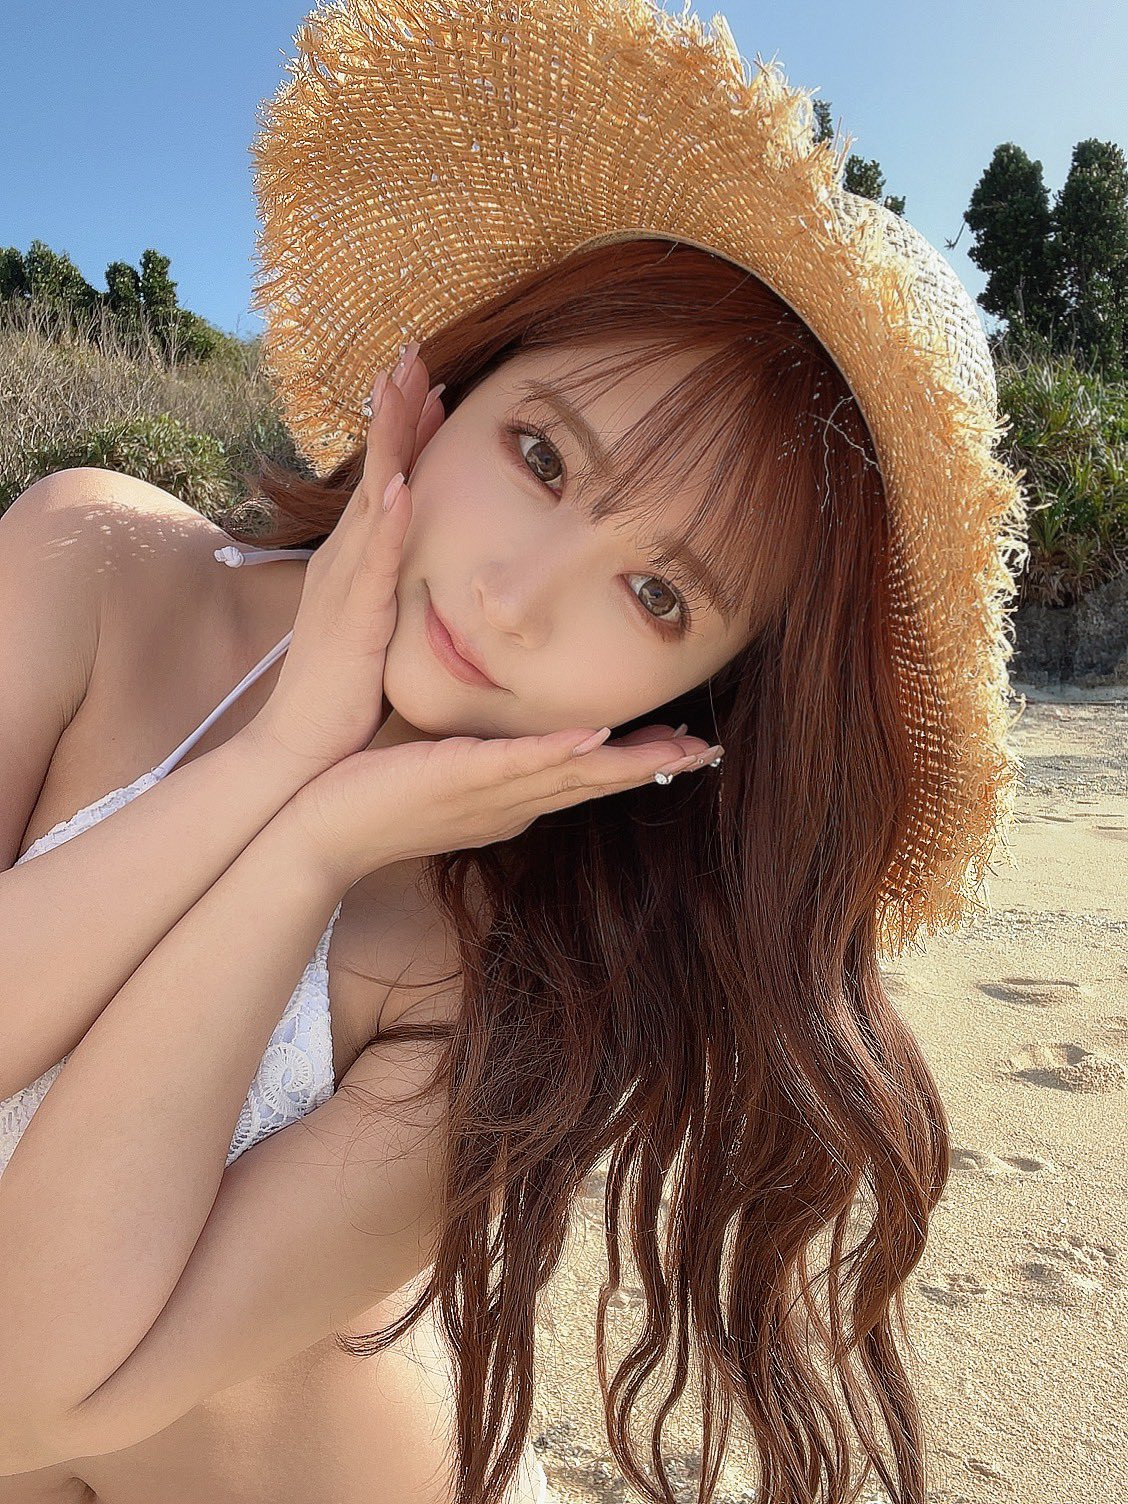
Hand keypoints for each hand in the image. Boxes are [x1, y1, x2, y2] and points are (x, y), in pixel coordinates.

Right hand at [248, 342, 445, 776]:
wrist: (302, 747)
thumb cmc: (343, 693)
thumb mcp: (376, 628)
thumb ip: (394, 593)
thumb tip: (422, 571)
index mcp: (353, 562)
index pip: (386, 483)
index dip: (405, 432)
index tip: (429, 383)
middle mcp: (344, 561)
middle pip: (377, 472)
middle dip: (395, 411)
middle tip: (414, 352)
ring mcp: (346, 586)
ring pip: (375, 499)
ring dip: (392, 442)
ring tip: (408, 387)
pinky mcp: (354, 619)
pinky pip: (375, 562)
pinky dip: (389, 520)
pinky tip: (404, 483)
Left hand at [288, 722, 721, 888]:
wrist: (318, 832)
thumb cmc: (374, 801)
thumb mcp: (438, 778)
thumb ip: (477, 762)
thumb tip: (503, 744)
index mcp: (507, 801)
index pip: (582, 782)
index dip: (635, 767)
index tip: (684, 752)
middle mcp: (507, 804)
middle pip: (593, 784)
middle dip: (652, 768)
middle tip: (707, 752)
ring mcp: (487, 795)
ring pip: (570, 776)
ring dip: (627, 763)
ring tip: (680, 749)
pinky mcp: (457, 778)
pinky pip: (517, 764)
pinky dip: (559, 753)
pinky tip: (597, 740)